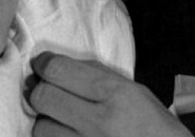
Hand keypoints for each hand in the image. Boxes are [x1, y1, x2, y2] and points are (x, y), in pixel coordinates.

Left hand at [27, 53, 190, 136]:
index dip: (43, 64)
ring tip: (61, 120)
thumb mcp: (133, 90)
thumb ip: (94, 74)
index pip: (58, 70)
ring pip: (41, 129)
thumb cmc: (154, 126)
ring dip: (46, 121)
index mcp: (115, 94)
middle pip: (42, 98)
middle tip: (48, 92)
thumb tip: (53, 65)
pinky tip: (69, 135)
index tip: (42, 65)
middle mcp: (100, 122)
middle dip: (40, 91)